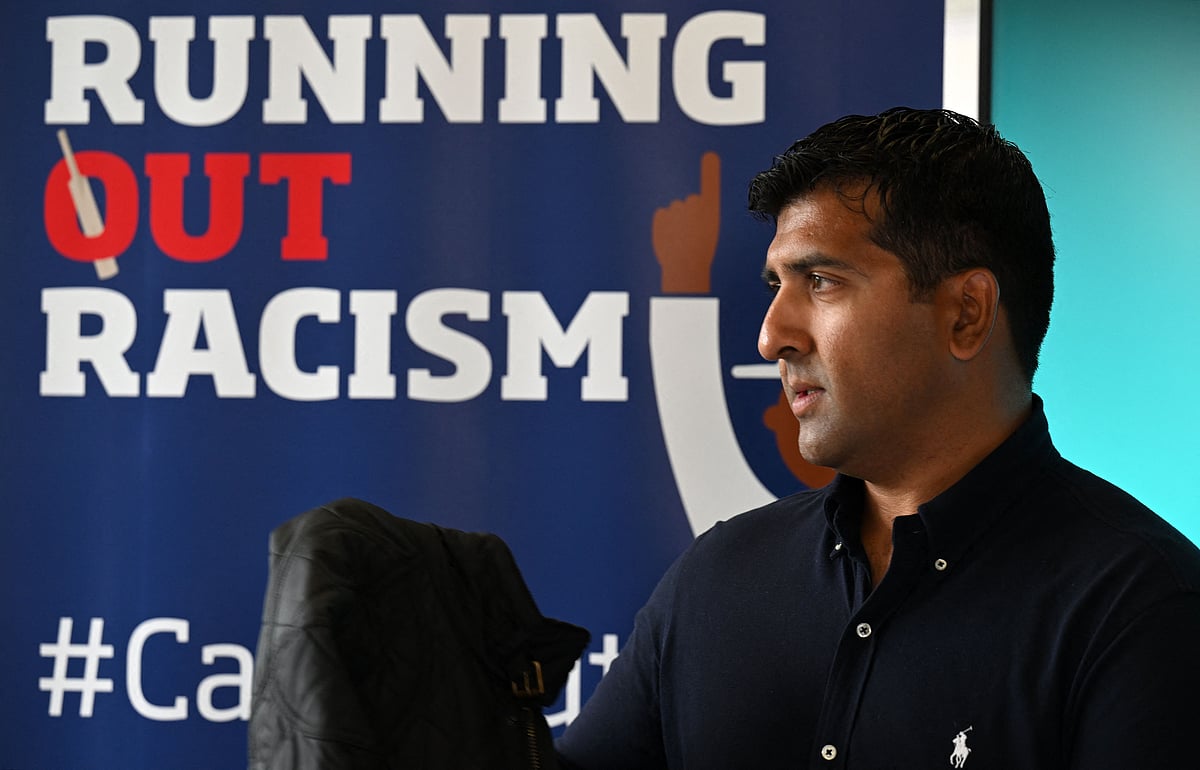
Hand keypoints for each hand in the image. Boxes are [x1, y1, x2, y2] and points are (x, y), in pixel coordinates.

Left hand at [652, 152, 720, 293]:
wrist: (683, 268)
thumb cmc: (698, 253)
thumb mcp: (706, 233)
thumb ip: (699, 217)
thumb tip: (688, 206)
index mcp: (709, 210)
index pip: (711, 185)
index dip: (710, 170)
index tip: (710, 157)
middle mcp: (693, 204)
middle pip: (688, 203)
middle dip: (687, 215)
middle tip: (689, 235)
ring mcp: (675, 209)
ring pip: (674, 211)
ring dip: (674, 222)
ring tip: (679, 240)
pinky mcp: (661, 215)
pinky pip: (662, 217)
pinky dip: (664, 225)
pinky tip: (669, 238)